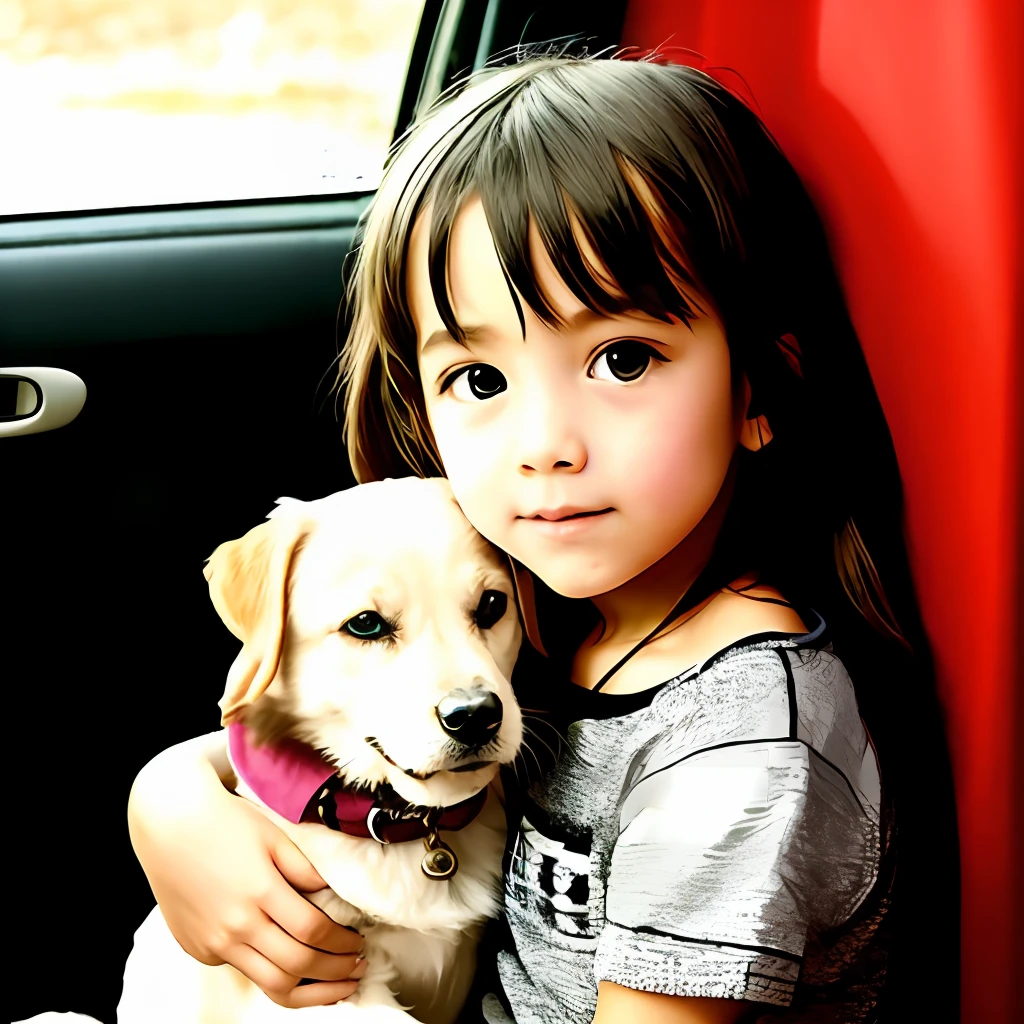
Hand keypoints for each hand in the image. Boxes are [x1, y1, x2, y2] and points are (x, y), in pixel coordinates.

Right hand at [128, 733, 366, 1007]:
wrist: (169, 823)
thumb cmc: (226, 822)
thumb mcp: (274, 836)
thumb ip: (305, 870)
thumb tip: (332, 896)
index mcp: (261, 892)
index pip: (314, 932)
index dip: (343, 943)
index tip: (360, 941)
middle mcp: (236, 925)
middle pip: (296, 966)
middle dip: (336, 973)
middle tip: (358, 968)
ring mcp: (214, 943)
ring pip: (270, 985)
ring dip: (311, 992)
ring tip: (337, 986)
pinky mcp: (199, 950)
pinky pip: (243, 971)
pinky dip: (273, 975)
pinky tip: (294, 968)